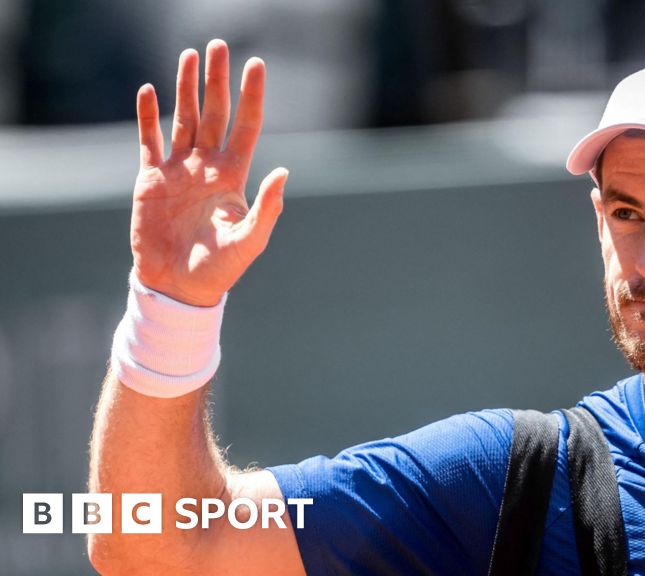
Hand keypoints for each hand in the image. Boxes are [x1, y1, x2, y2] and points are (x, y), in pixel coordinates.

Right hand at [130, 39, 286, 306]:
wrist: (178, 285)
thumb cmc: (219, 268)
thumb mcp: (249, 240)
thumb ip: (267, 208)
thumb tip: (284, 172)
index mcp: (233, 175)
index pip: (246, 125)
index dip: (252, 95)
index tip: (257, 65)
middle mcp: (208, 165)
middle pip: (213, 112)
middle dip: (216, 80)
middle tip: (218, 45)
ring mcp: (179, 169)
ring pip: (182, 118)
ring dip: (184, 87)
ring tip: (188, 55)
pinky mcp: (150, 178)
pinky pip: (148, 140)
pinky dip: (147, 116)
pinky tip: (149, 91)